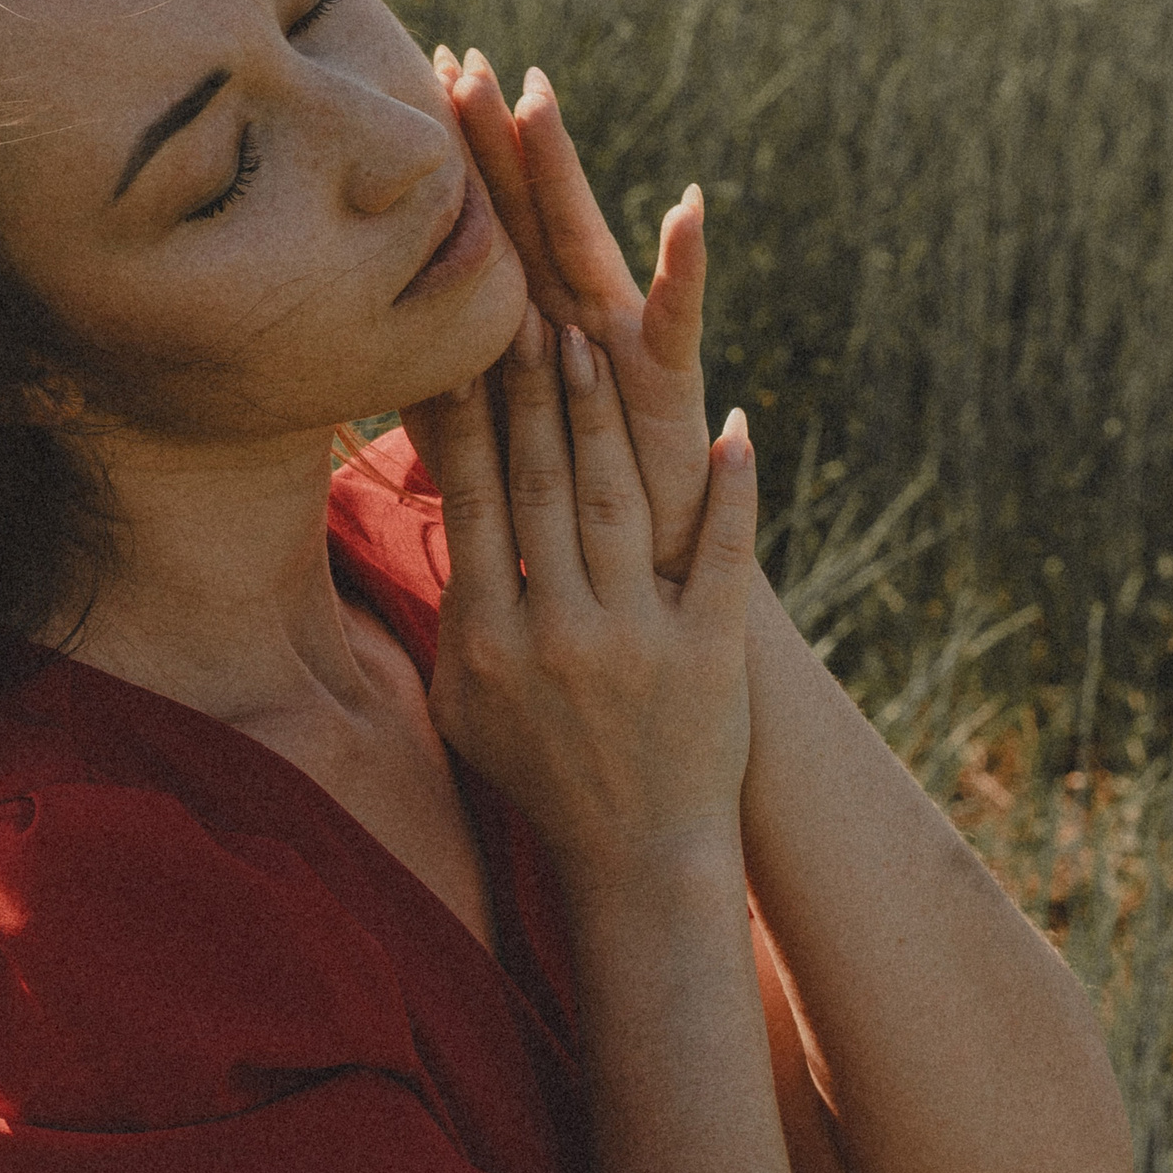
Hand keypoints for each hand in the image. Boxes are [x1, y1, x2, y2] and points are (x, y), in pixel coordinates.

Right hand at [400, 298, 761, 887]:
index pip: (476, 504)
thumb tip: (438, 527)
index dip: (468, 421)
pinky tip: (734, 425)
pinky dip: (731, 489)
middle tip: (528, 311)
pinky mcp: (709, 652)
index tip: (459, 349)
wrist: (637, 860)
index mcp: (490, 641)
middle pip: (543, 484)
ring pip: (617, 501)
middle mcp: (558, 634)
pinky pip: (720, 553)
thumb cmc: (540, 774)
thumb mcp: (465, 705)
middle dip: (534, 391)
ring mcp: (637, 640)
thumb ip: (451, 617)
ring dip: (604, 414)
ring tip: (593, 337)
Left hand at [431, 46, 713, 582]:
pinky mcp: (666, 380)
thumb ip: (433, 397)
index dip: (446, 163)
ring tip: (540, 95)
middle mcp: (572, 317)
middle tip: (461, 54)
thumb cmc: (563, 520)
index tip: (409, 84)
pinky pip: (677, 316)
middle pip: (525, 212)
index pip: (479, 228)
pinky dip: (685, 264)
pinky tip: (688, 207)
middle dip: (493, 136)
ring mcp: (620, 339)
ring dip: (562, 168)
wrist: (647, 580)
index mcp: (525, 327)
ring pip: (583, 238)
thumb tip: (347, 360)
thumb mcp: (480, 449)